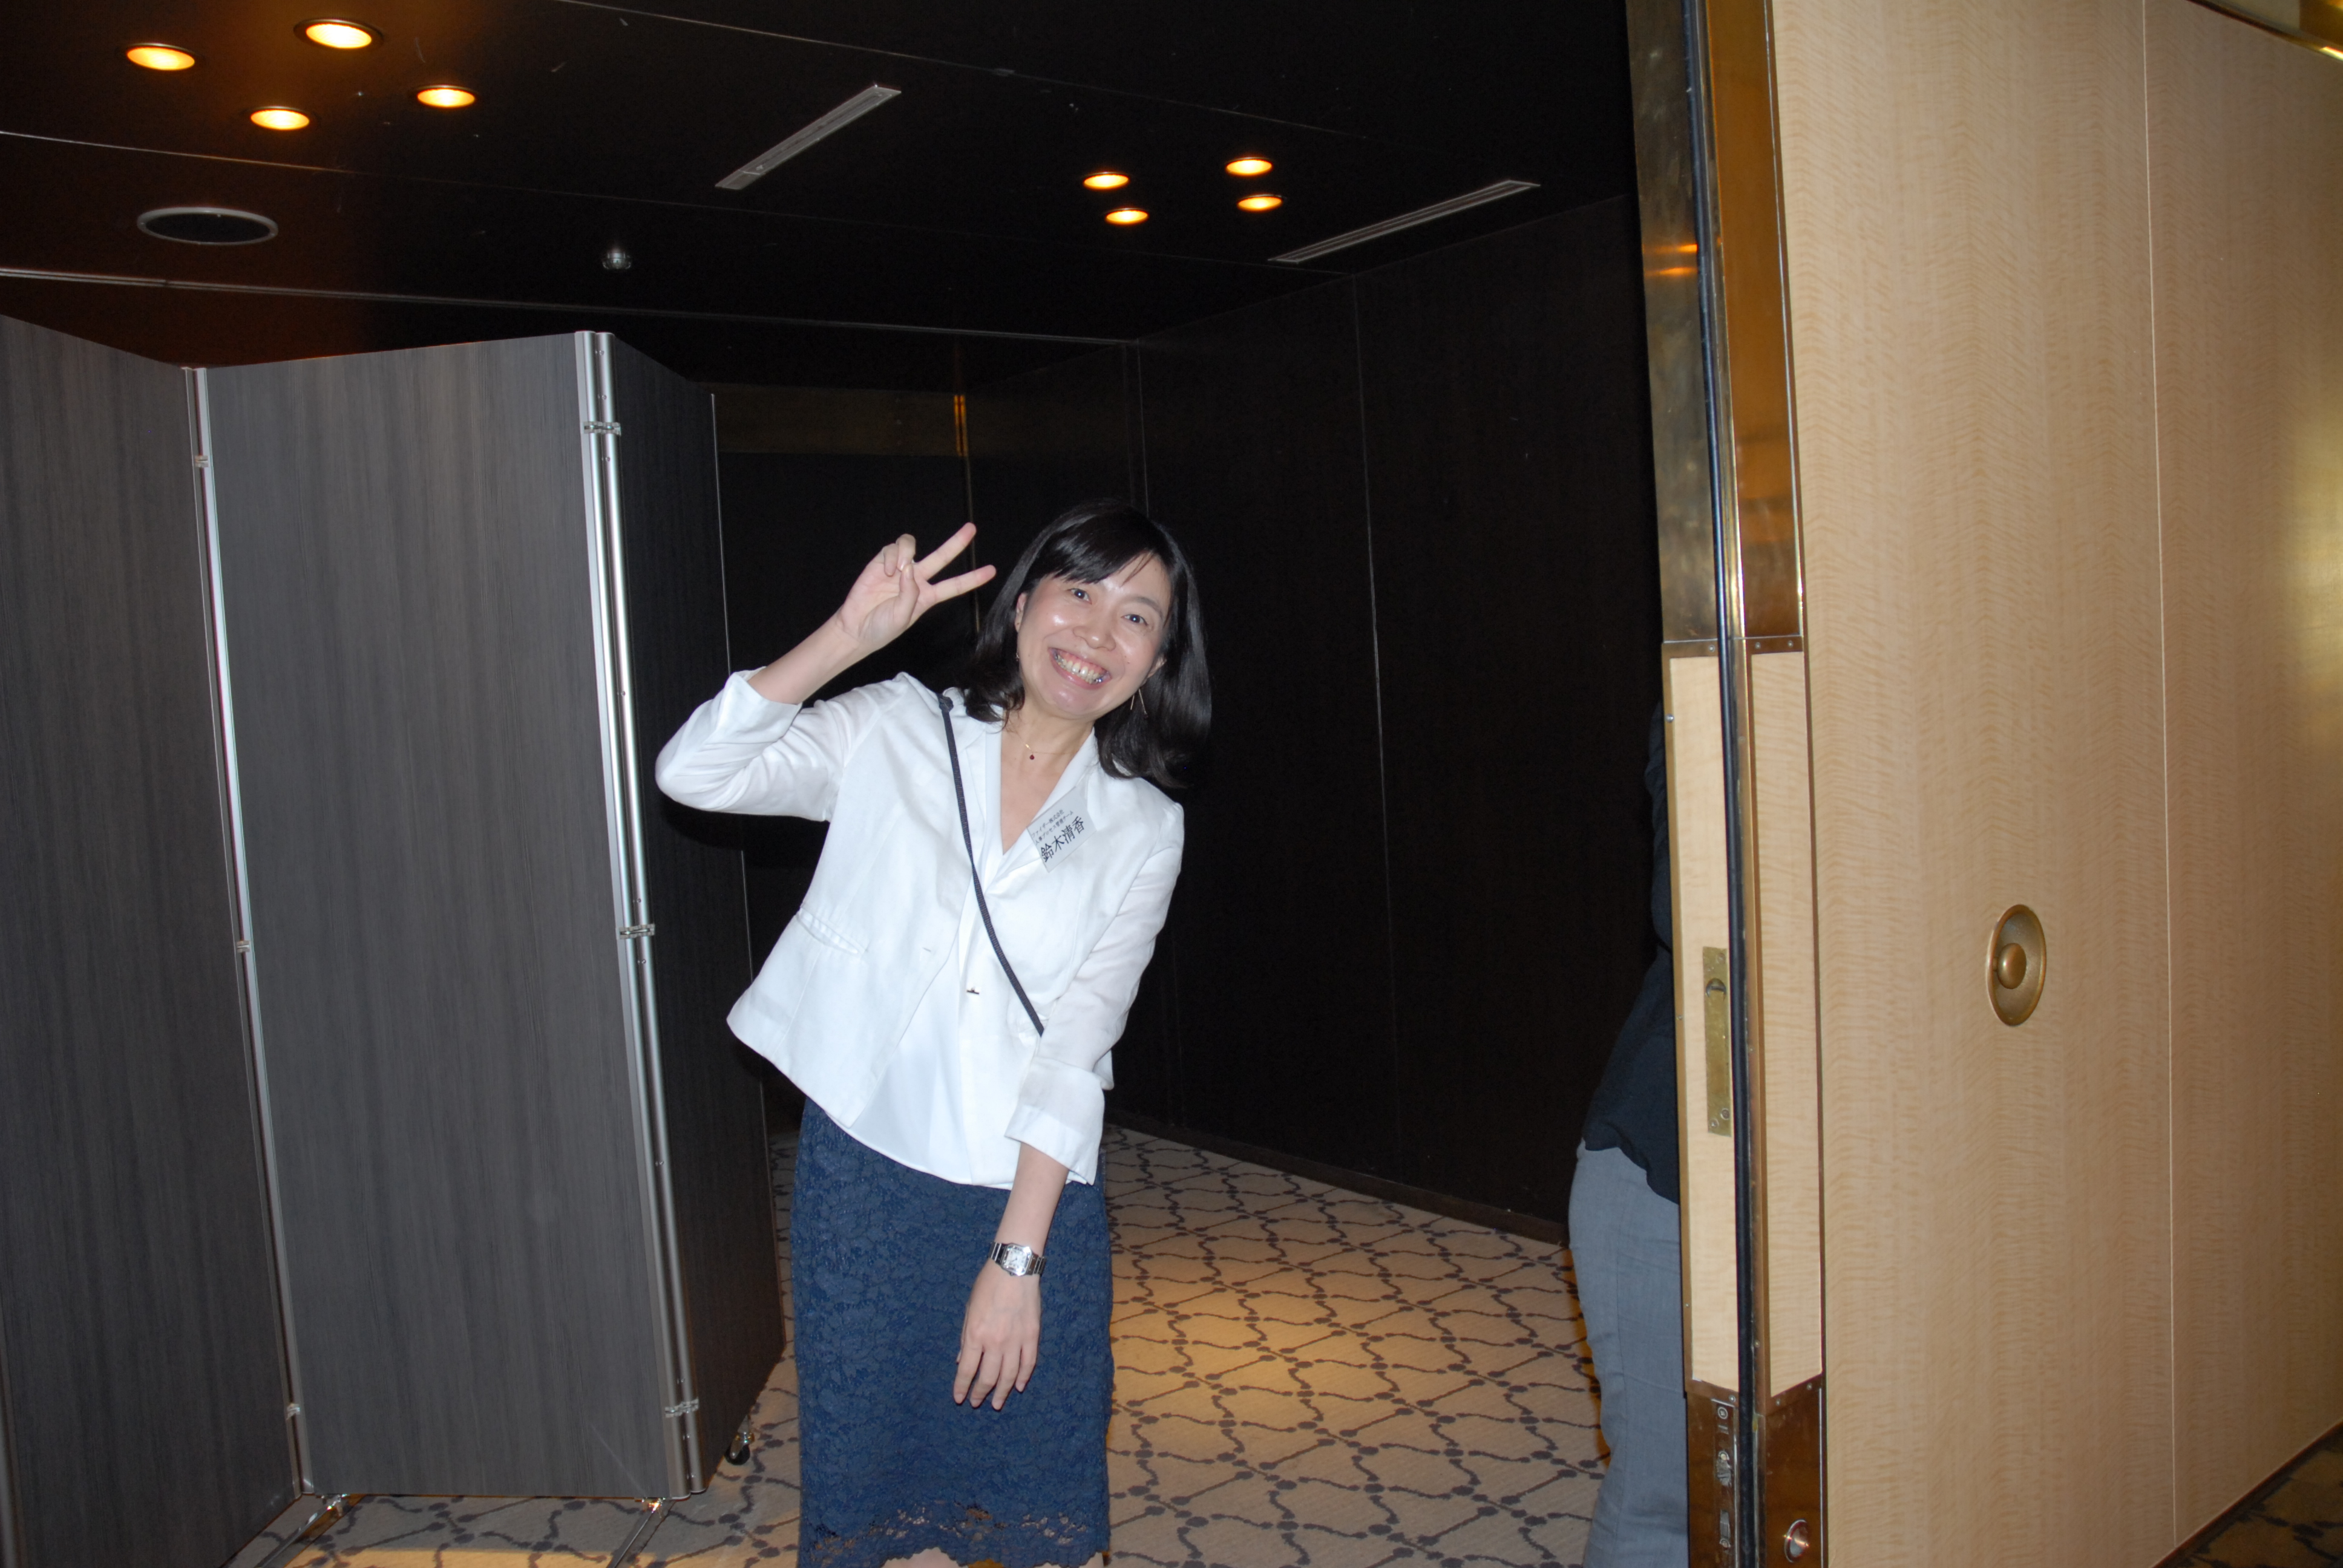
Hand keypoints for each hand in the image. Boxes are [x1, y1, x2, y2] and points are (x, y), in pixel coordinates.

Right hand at [833, 523, 994, 651]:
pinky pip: (891, 549)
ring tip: (898, 569)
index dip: (972, 578)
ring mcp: (899, 570)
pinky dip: (890, 557)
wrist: (856, 628)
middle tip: (972, 529)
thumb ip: (910, 595)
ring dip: (906, 553)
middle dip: (957, 542)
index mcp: (927, 597)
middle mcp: (916, 580)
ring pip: (912, 546)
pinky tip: (886, 571)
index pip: (954, 585)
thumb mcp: (903, 618)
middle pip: (941, 557)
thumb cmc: (882, 628)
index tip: (992, 571)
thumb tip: (909, 569)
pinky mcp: (880, 563)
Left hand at [954, 1263, 1040, 1409]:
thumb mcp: (969, 1310)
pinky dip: (1023, 1377)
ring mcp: (1016, 1340)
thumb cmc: (987, 1285)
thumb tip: (962, 1361)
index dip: (962, 1387)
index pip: (967, 1370)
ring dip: (1002, 1392)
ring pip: (1009, 1375)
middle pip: (988, 1377)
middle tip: (978, 1402)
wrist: (1014, 1268)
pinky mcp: (1032, 1336)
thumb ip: (966, 1339)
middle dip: (981, 1393)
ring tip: (997, 1403)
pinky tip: (1018, 1387)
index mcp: (976, 1334)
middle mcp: (995, 1342)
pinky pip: (1029, 1363)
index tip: (960, 1398)